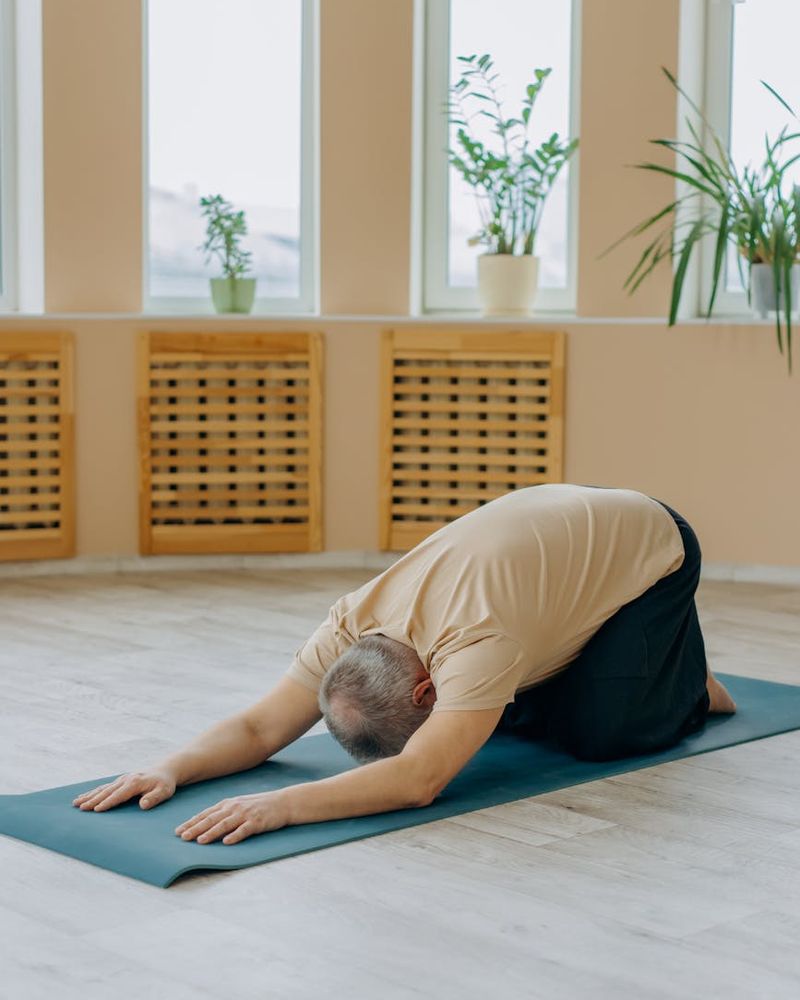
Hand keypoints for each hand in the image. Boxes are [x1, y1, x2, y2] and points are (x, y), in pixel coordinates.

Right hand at [72, 769, 176, 811]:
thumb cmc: (165, 783)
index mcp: (135, 783)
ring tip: (76, 803)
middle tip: (80, 807)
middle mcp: (126, 780)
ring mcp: (122, 780)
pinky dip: (93, 792)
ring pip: (103, 789)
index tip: (96, 810)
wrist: (164, 770)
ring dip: (89, 795)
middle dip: (93, 799)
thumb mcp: (164, 791)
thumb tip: (143, 805)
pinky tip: (84, 796)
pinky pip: (104, 787)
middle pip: (107, 792)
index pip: (119, 795)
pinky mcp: (120, 781)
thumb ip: (154, 798)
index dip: (108, 803)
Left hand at [174, 790, 289, 844]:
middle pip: (212, 819)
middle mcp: (235, 808)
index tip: (178, 831)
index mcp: (228, 804)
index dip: (192, 822)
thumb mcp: (239, 804)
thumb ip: (224, 812)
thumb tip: (205, 822)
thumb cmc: (259, 805)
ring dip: (211, 833)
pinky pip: (244, 830)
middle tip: (182, 837)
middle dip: (196, 828)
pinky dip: (235, 836)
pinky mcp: (257, 822)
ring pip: (225, 824)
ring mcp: (246, 814)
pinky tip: (227, 842)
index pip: (206, 814)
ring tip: (199, 841)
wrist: (283, 803)